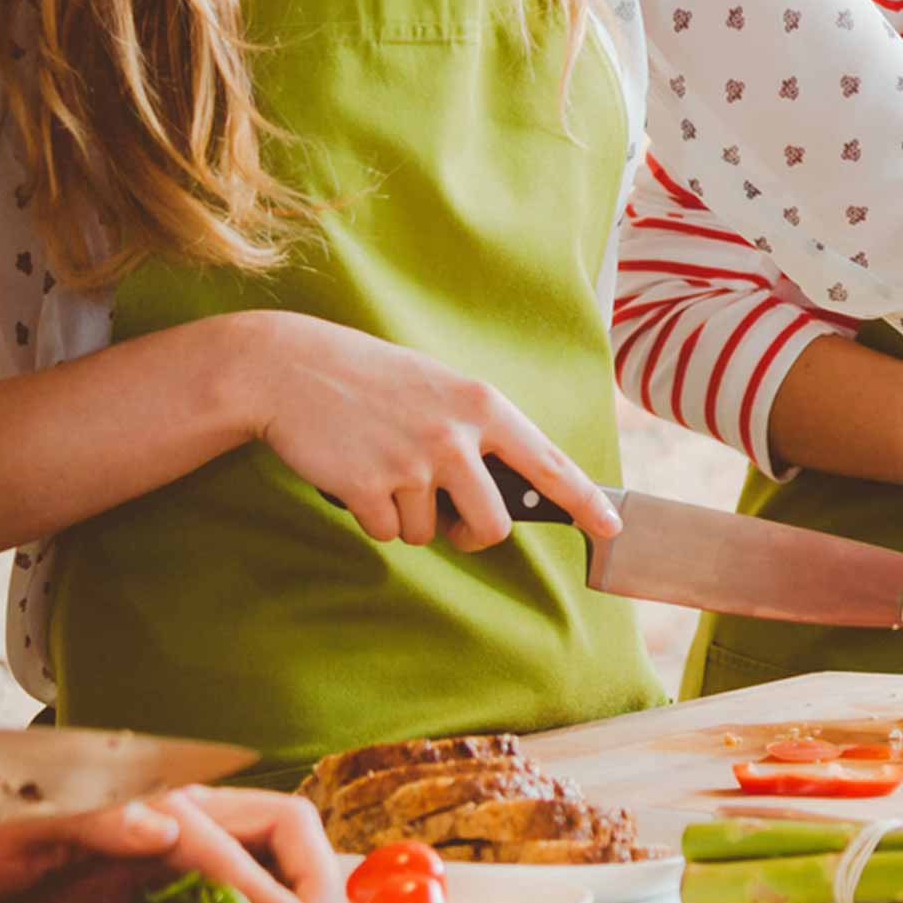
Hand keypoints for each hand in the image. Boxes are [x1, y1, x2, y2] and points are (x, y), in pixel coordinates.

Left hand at [0, 788, 341, 902]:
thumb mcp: (17, 817)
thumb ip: (94, 817)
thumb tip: (165, 827)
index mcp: (154, 802)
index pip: (241, 846)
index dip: (280, 892)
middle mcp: (175, 824)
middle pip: (280, 833)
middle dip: (313, 879)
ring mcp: (166, 857)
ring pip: (264, 865)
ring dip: (294, 901)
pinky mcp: (148, 891)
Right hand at [219, 311, 620, 550]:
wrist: (289, 368)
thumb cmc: (369, 379)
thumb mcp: (437, 387)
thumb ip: (474, 430)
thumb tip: (499, 487)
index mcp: (481, 406)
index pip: (549, 463)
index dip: (586, 500)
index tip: (612, 525)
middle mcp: (456, 436)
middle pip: (492, 525)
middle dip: (470, 534)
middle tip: (449, 519)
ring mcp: (413, 463)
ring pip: (429, 533)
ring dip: (406, 517)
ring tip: (382, 466)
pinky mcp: (369, 488)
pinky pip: (386, 532)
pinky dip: (370, 516)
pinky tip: (354, 474)